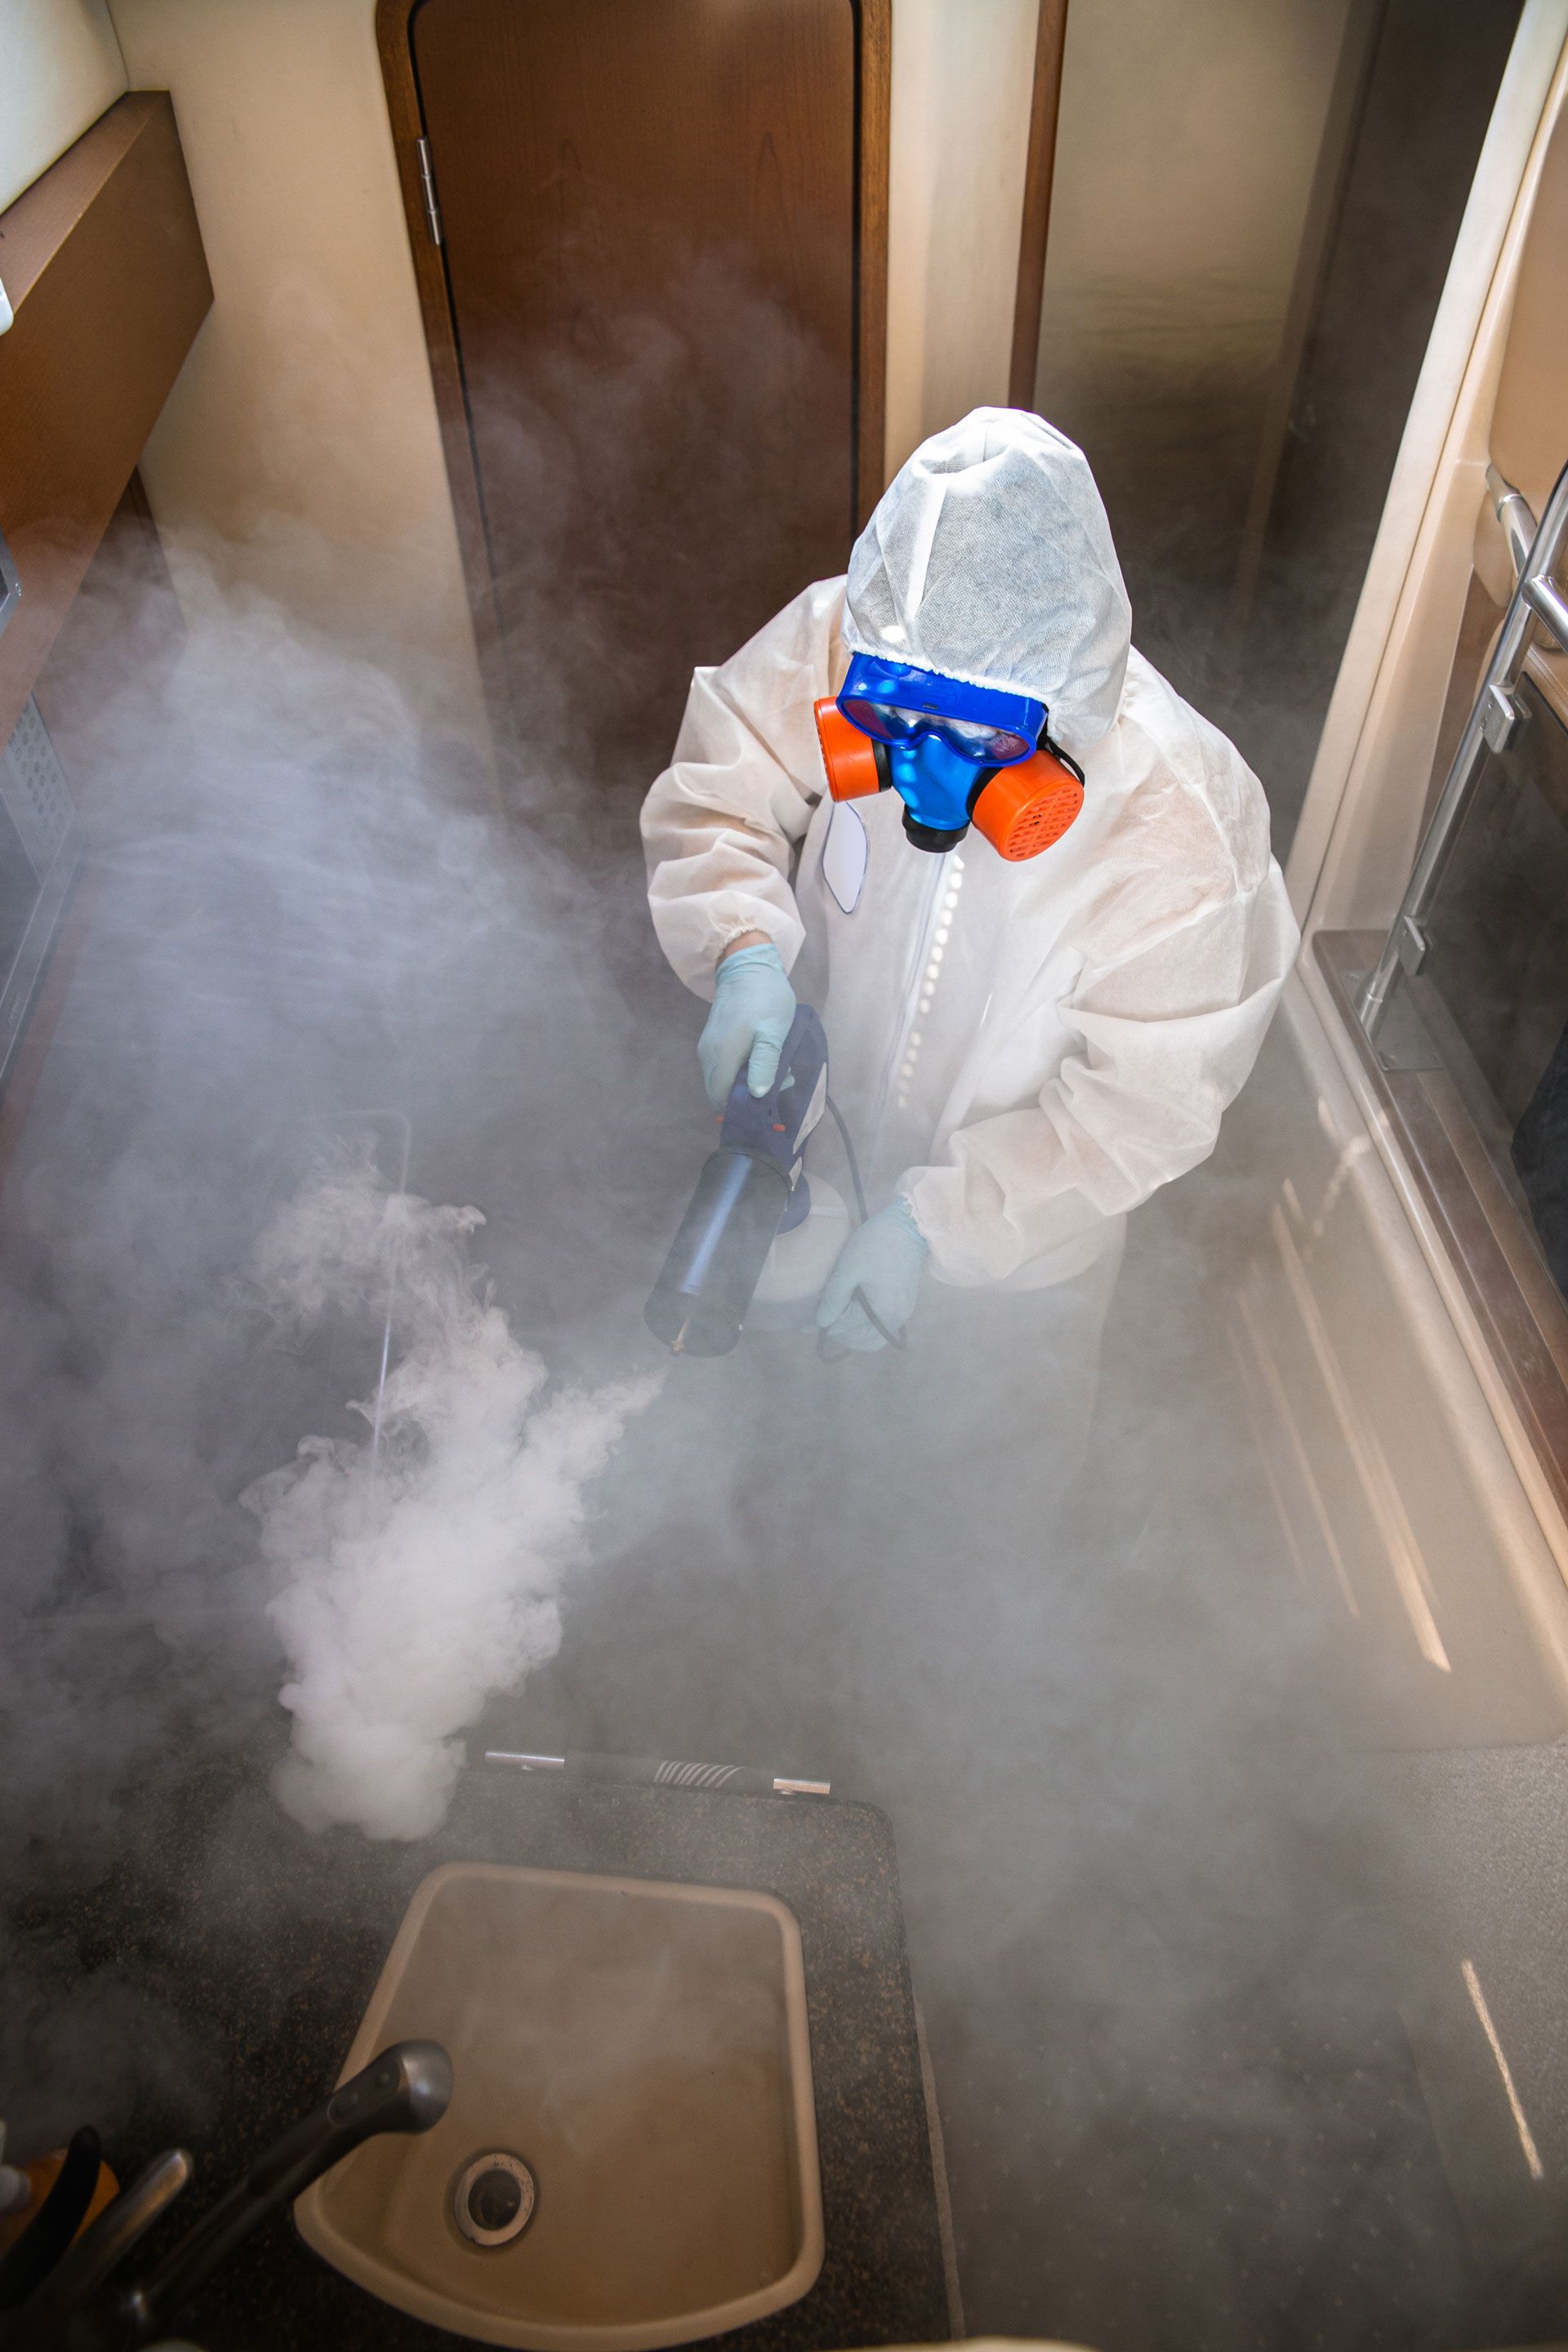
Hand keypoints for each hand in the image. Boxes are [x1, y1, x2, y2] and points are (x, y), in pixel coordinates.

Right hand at [698, 942, 796, 1108]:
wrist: (748, 967)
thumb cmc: (765, 1000)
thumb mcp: (773, 1033)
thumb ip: (764, 1065)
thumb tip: (756, 1095)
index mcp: (722, 1057)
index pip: (721, 1098)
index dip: (741, 1108)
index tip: (766, 1105)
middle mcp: (707, 1056)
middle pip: (719, 1092)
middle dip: (745, 1096)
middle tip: (775, 1084)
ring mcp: (706, 1047)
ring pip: (720, 1080)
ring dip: (743, 1083)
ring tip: (771, 1071)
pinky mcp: (710, 1040)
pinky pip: (720, 1067)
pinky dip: (738, 1071)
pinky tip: (759, 1059)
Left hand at [816, 1199, 927, 1351]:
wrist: (910, 1226)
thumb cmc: (877, 1245)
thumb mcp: (849, 1268)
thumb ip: (834, 1298)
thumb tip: (821, 1323)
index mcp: (882, 1313)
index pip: (847, 1328)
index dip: (825, 1324)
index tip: (806, 1322)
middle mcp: (896, 1319)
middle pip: (865, 1342)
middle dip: (842, 1336)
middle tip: (824, 1321)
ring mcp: (904, 1312)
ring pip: (876, 1336)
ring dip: (856, 1332)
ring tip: (839, 1317)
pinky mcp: (906, 1302)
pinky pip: (884, 1323)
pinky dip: (867, 1323)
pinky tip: (855, 1309)